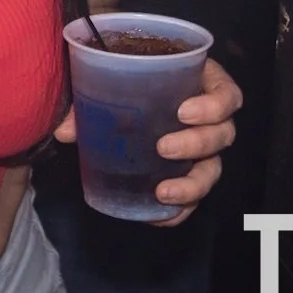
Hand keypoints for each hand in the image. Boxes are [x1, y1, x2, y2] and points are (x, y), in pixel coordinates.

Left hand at [53, 55, 241, 226]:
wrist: (116, 87)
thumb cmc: (121, 74)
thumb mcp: (106, 76)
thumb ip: (86, 99)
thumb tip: (65, 132)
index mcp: (198, 82)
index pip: (226, 94)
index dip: (213, 105)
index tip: (182, 112)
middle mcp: (207, 117)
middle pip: (222, 134)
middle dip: (197, 144)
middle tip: (163, 147)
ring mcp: (200, 147)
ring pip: (213, 169)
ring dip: (192, 184)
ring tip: (163, 192)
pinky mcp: (188, 172)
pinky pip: (193, 196)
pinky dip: (180, 209)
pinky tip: (159, 217)